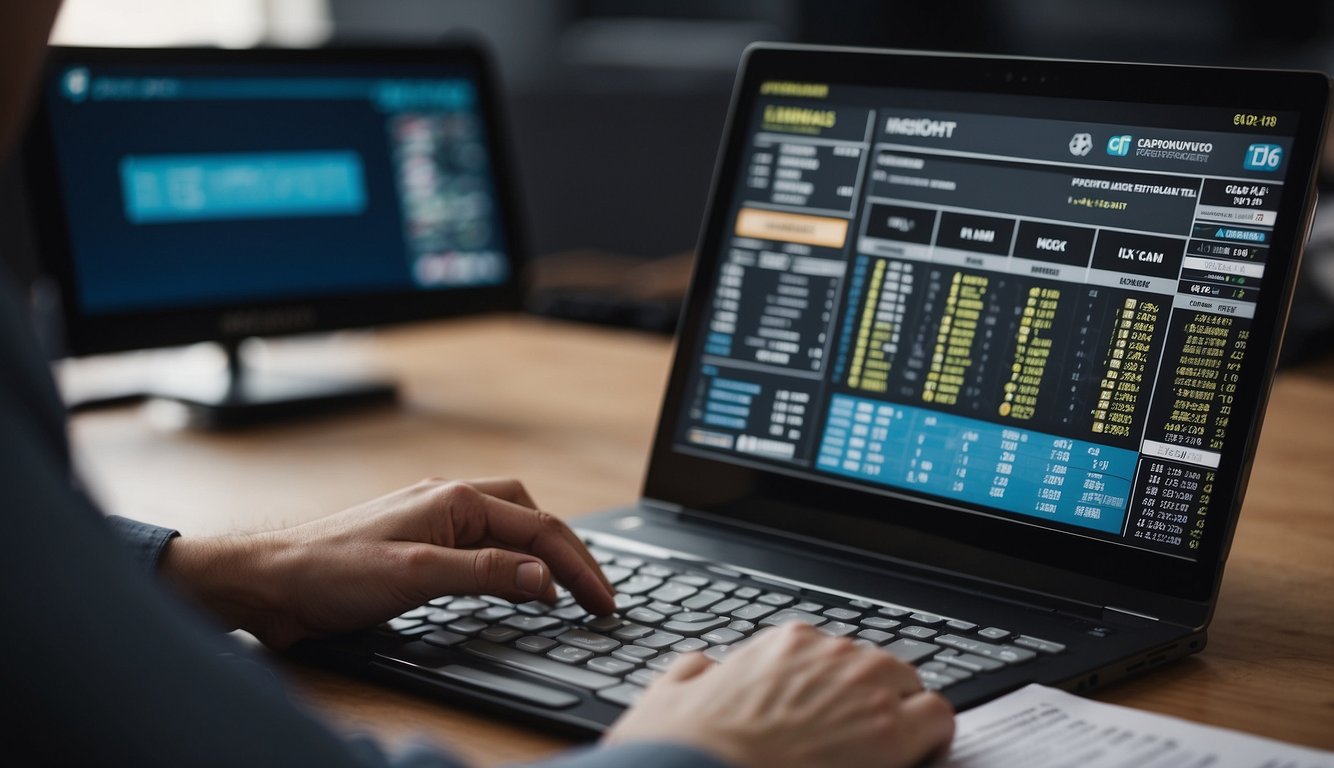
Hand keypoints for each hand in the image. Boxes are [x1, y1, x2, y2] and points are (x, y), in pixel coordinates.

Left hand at [159, 477, 615, 647]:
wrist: (269, 583)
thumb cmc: (331, 571)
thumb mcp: (416, 575)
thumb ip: (485, 573)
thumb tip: (544, 576)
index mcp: (455, 499)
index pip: (540, 530)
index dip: (579, 568)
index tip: (603, 602)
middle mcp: (447, 501)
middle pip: (531, 516)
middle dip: (569, 551)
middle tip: (595, 594)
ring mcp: (431, 519)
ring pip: (507, 525)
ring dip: (540, 551)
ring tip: (564, 585)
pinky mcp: (417, 542)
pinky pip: (480, 542)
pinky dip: (508, 560)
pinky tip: (509, 579)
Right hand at [605, 623, 954, 767]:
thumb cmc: (683, 745)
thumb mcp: (673, 691)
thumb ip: (697, 673)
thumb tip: (704, 670)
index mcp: (785, 643)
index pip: (833, 653)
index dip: (836, 687)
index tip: (831, 711)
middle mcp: (832, 655)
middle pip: (881, 667)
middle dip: (876, 698)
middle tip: (861, 736)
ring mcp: (866, 691)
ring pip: (914, 688)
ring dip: (905, 715)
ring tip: (890, 749)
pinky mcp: (891, 732)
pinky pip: (938, 719)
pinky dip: (932, 737)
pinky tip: (917, 756)